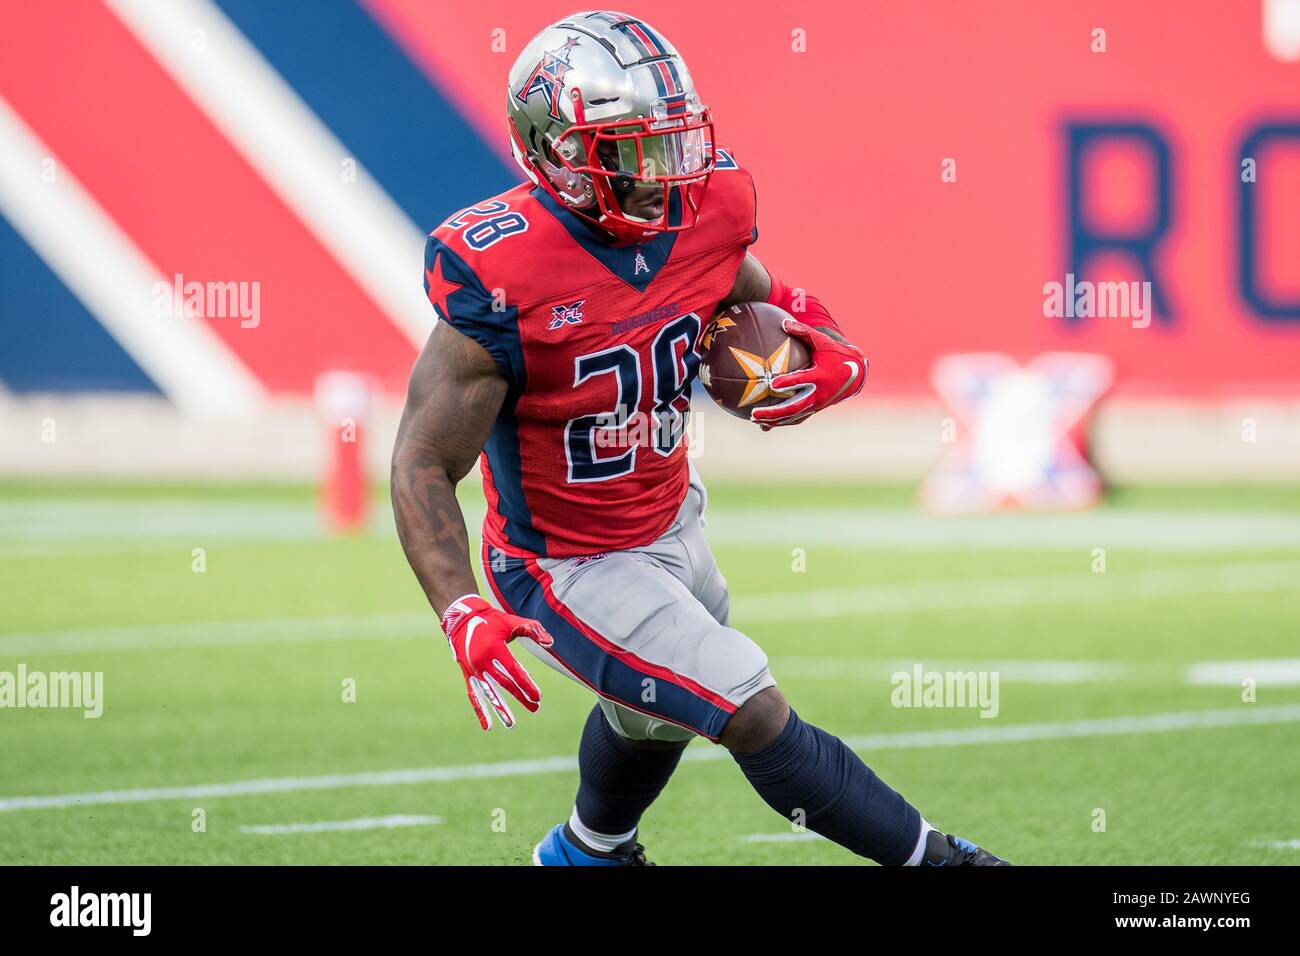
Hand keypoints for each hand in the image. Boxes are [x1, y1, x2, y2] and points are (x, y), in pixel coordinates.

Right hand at [440, 595, 553, 729]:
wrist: (462, 619)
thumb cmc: (493, 620)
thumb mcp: (512, 621)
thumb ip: (533, 630)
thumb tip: (550, 643)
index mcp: (494, 648)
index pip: (514, 671)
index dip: (526, 684)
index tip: (538, 696)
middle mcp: (482, 661)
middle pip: (504, 684)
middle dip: (520, 697)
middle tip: (535, 708)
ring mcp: (473, 670)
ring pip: (488, 693)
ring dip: (500, 709)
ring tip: (511, 724)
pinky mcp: (467, 675)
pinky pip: (474, 695)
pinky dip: (480, 711)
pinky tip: (488, 726)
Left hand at [750, 318, 867, 428]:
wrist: (856, 374)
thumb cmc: (836, 354)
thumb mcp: (822, 341)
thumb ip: (803, 332)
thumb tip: (783, 323)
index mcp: (820, 376)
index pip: (802, 381)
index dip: (788, 383)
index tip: (773, 383)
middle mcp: (818, 394)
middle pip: (793, 407)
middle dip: (773, 412)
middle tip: (754, 413)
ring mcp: (817, 404)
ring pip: (793, 416)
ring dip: (774, 420)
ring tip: (754, 420)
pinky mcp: (815, 409)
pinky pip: (797, 419)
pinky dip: (782, 422)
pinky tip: (765, 426)